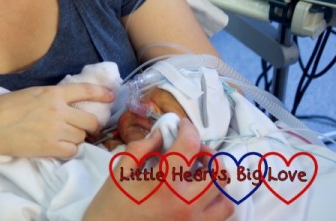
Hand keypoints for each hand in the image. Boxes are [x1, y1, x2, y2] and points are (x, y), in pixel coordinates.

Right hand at [0, 83, 113, 159]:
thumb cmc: (4, 108)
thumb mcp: (30, 94)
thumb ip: (50, 98)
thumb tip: (64, 105)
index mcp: (52, 93)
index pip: (85, 90)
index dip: (101, 93)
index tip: (111, 96)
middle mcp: (58, 110)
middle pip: (90, 119)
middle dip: (92, 125)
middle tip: (87, 129)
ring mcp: (56, 129)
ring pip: (81, 137)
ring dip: (77, 138)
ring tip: (65, 138)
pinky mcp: (50, 147)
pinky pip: (72, 151)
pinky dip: (69, 150)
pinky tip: (59, 147)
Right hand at [84, 119, 233, 219]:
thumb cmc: (111, 204)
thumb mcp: (120, 170)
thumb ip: (142, 147)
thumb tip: (161, 134)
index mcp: (165, 182)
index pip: (189, 146)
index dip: (188, 128)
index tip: (181, 124)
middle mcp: (186, 202)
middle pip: (217, 173)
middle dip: (208, 155)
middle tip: (194, 151)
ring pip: (224, 199)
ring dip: (216, 183)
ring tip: (200, 177)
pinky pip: (217, 218)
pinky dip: (214, 204)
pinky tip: (198, 197)